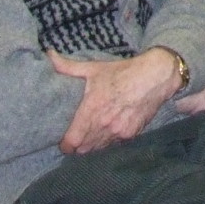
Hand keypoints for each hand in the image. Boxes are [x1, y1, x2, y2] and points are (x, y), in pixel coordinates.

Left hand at [50, 48, 179, 153]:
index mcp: (91, 108)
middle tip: (77, 136)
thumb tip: (49, 54)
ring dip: (93, 144)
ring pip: (98, 148)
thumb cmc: (122, 72)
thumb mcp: (94, 68)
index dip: (65, 145)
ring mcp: (118, 130)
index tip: (64, 141)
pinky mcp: (131, 134)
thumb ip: (68, 66)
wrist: (155, 76)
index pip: (72, 141)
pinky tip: (109, 129)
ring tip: (91, 134)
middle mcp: (104, 123)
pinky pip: (114, 144)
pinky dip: (109, 140)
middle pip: (83, 148)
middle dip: (78, 145)